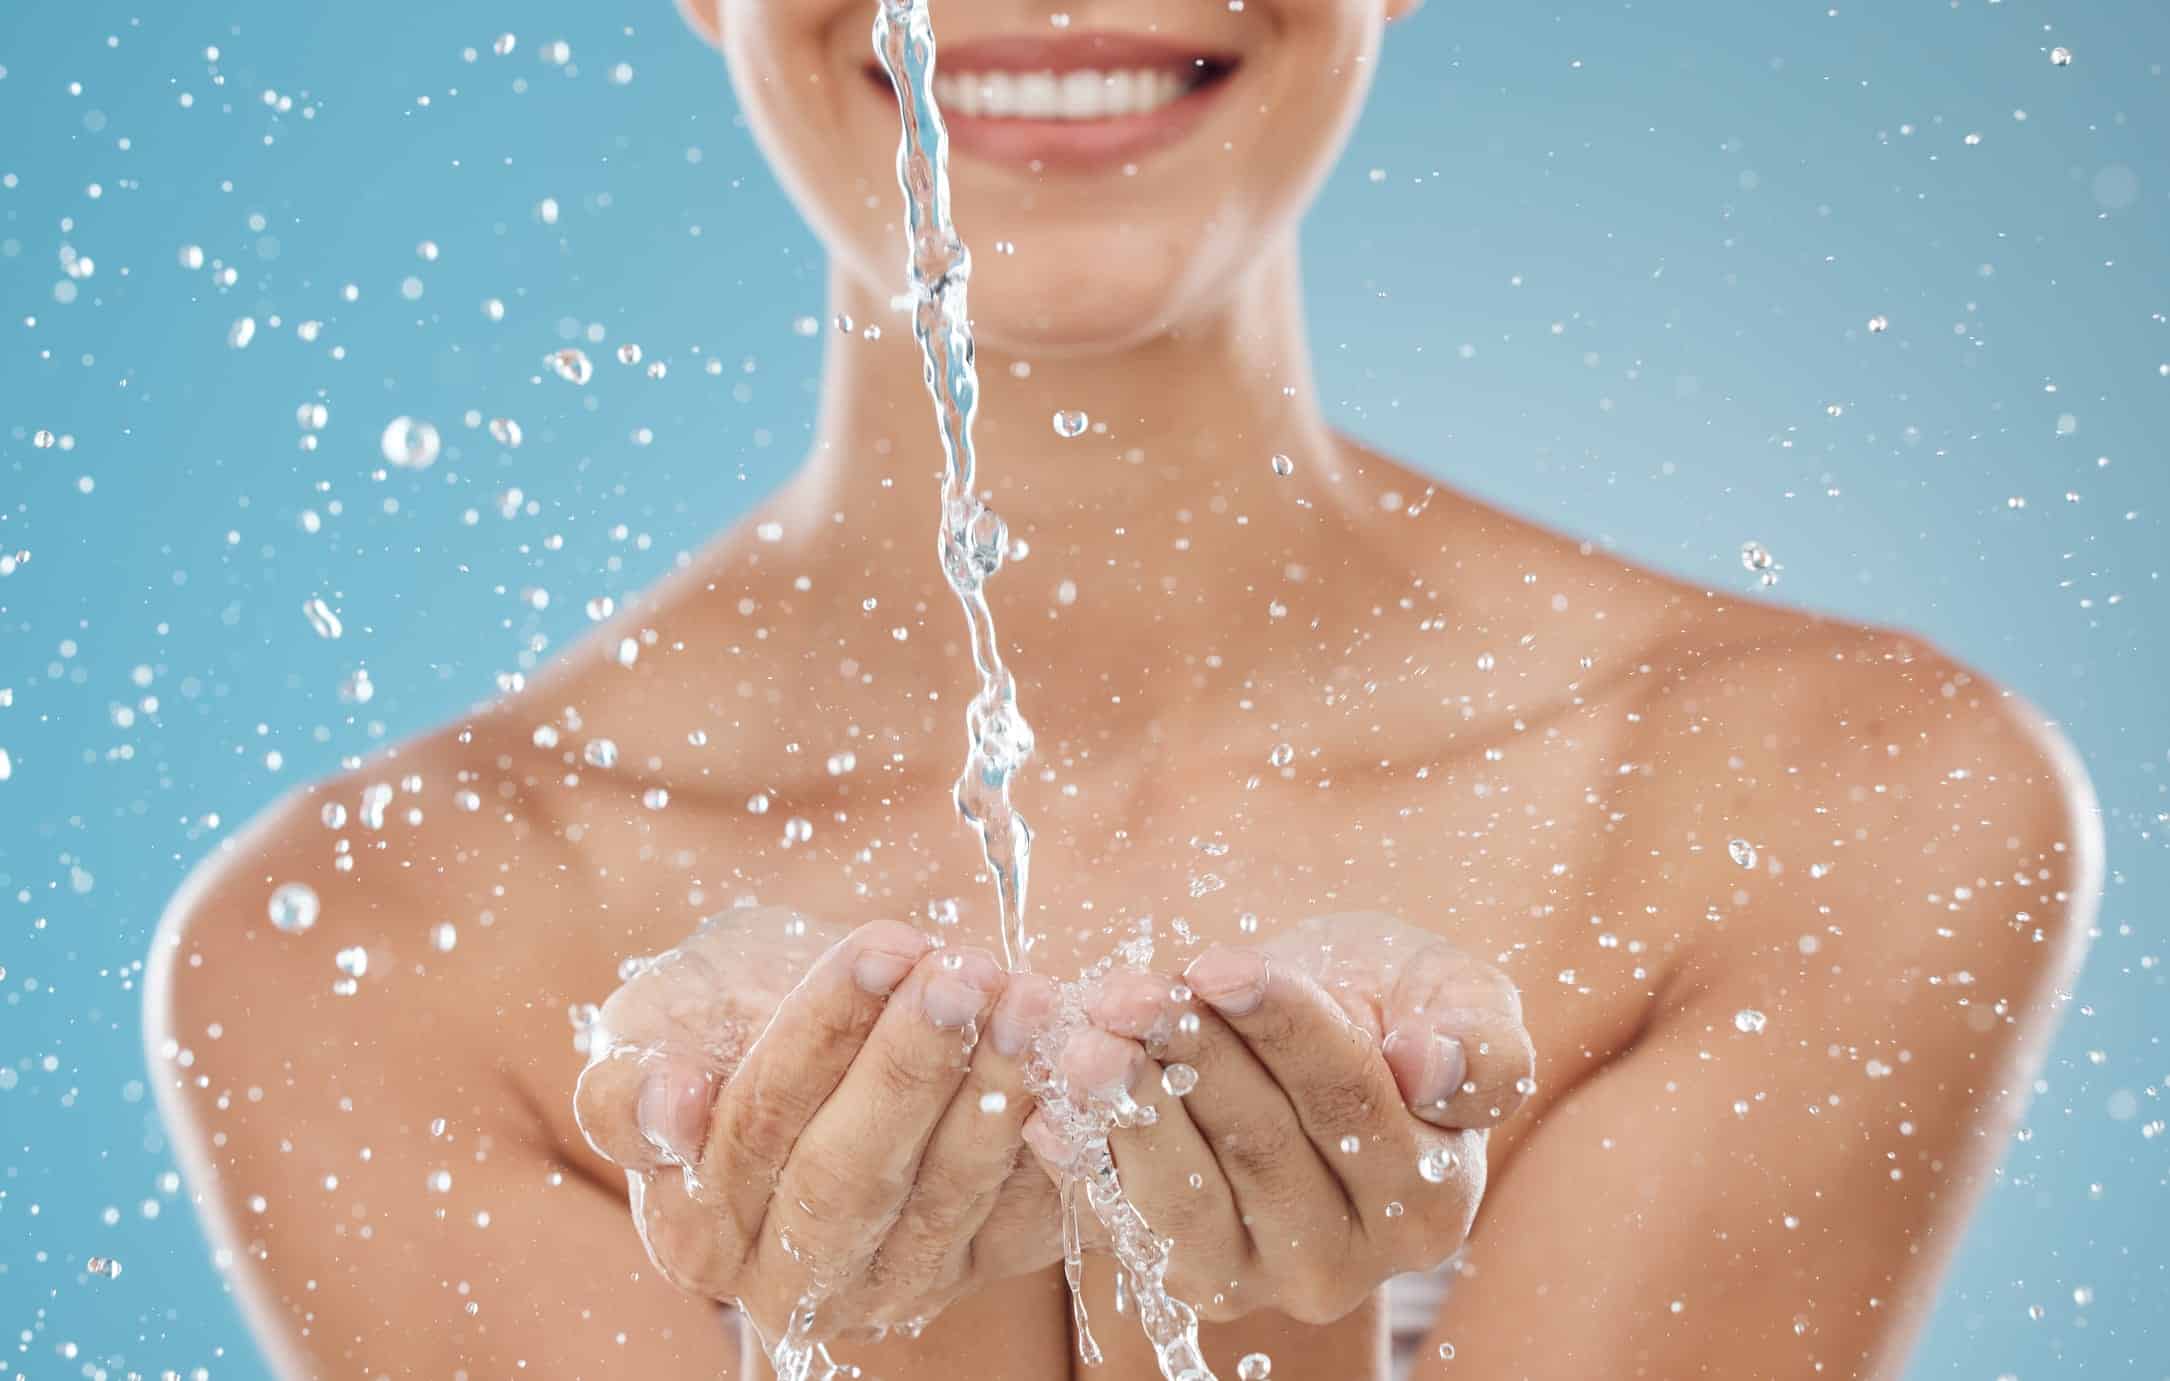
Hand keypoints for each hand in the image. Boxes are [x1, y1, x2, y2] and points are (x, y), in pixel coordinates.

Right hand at [572, 906, 1066, 1347]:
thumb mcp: (648, 1032)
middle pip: (850, 1175)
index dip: (822, 1031)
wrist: (816, 1041)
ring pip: (945, 1196)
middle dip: (914, 1066)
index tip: (884, 942)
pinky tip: (1080, 1066)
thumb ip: (630, 1084)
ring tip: (1029, 999)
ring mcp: (895, 1283)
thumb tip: (675, 1103)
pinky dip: (1060, 1142)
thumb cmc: (722, 1027)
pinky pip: (1028, 1216)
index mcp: (696, 1227)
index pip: (758, 1124)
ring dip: (996, 1092)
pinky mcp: (984, 1266)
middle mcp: (791, 1280)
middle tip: (965, 974)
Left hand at [1022, 912, 1534, 1324]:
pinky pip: (1130, 1228)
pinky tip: (1051, 1113)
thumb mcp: (1460, 995)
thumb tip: (1426, 1067)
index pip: (1348, 1096)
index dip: (1280, 1025)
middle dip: (1187, 1056)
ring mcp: (1268, 1278)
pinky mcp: (1193, 1280)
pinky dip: (1087, 1168)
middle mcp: (1355, 1257)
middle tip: (1124, 993)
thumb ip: (1479, 1040)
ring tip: (1083, 1042)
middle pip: (1261, 1144)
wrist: (1325, 1035)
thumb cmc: (1395, 1007)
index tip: (1215, 964)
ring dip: (1128, 1113)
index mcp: (1434, 1191)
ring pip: (1190, 1199)